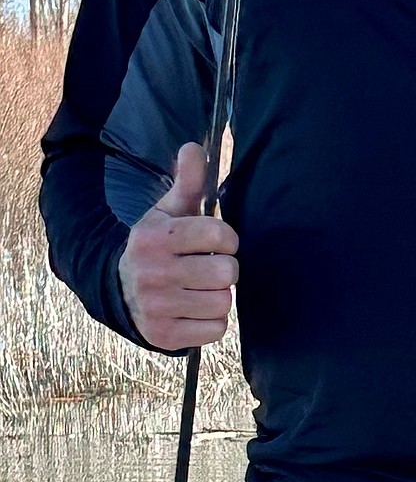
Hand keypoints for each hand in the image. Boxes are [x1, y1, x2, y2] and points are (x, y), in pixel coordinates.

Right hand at [117, 142, 239, 350]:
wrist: (120, 289)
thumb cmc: (158, 246)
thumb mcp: (167, 212)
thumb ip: (186, 181)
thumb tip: (194, 147)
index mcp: (155, 237)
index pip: (220, 234)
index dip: (228, 238)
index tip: (218, 242)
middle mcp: (153, 272)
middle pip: (227, 271)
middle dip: (225, 268)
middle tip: (211, 267)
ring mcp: (156, 306)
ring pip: (223, 302)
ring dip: (219, 295)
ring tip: (202, 288)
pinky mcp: (163, 334)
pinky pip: (216, 330)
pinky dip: (212, 322)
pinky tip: (196, 309)